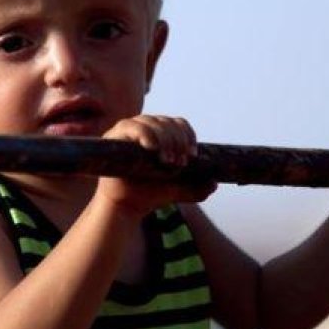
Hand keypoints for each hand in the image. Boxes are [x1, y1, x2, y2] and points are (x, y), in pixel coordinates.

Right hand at [96, 115, 216, 218]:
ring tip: (167, 161)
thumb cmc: (149, 194)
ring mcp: (128, 130)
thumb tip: (214, 183)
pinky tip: (151, 148)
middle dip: (178, 141)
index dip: (188, 136)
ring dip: (165, 139)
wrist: (126, 207)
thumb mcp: (177, 190)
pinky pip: (132, 126)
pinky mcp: (114, 136)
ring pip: (152, 121)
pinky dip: (145, 134)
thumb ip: (196, 188)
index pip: (178, 123)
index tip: (193, 155)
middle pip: (167, 122)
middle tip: (179, 163)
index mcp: (160, 135)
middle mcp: (144, 128)